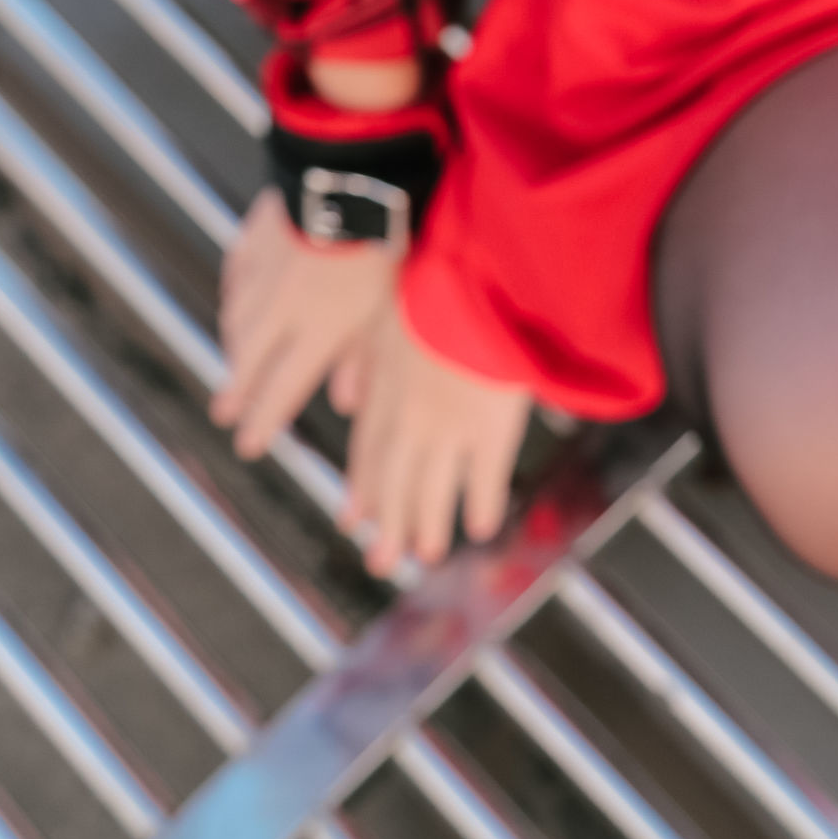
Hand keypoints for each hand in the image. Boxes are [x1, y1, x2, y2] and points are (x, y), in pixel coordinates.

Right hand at [212, 187, 399, 458]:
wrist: (350, 174)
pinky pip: (238, 273)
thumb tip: (346, 404)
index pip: (282, 389)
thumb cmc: (382, 241)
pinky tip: (233, 300)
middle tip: (224, 412)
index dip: (263, 420)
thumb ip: (365, 359)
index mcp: (316, 329)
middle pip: (251, 359)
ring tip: (233, 363)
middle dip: (238, 391)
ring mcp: (265, 269)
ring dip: (235, 346)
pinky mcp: (259, 234)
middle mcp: (281, 306)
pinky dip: (235, 294)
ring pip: (239, 319)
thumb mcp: (387, 307)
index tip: (247, 445)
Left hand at [339, 294, 531, 575]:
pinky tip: (479, 527)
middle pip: (394, 481)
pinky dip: (479, 505)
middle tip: (381, 561)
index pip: (368, 450)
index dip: (362, 488)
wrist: (475, 277)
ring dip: (427, 527)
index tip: (355, 519)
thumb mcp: (382, 317)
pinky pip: (484, 478)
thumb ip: (363, 362)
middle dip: (386, 525)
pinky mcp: (492, 428)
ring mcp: (451, 427)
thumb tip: (344, 401)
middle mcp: (410, 417)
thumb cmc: (432, 283)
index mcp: (384, 389)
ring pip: (433, 490)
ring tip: (424, 555)